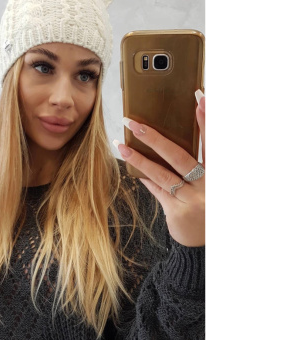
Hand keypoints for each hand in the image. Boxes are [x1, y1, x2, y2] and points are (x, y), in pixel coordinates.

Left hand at [114, 93, 204, 247]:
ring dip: (139, 159)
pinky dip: (144, 176)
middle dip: (155, 138)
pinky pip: (157, 189)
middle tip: (134, 123)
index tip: (200, 98)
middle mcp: (208, 185)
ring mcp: (192, 199)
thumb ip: (195, 163)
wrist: (206, 241)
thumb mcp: (208, 182)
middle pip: (180, 156)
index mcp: (218, 173)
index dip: (207, 120)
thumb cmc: (205, 204)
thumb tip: (165, 140)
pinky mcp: (177, 211)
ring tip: (121, 145)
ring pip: (162, 174)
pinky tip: (130, 164)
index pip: (213, 142)